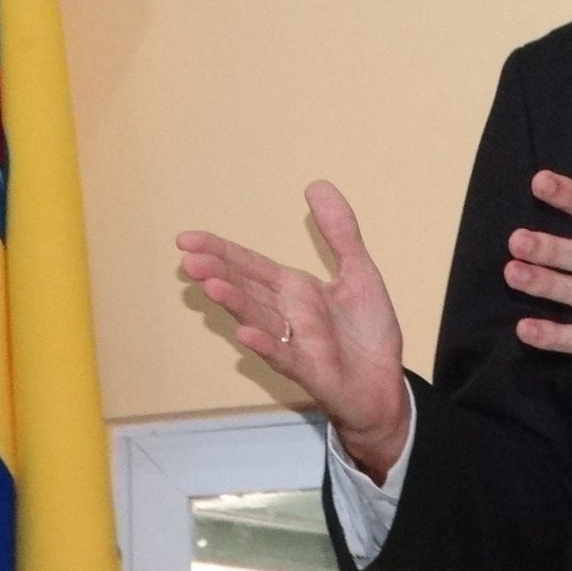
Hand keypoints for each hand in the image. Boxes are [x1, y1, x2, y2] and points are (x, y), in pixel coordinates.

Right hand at [177, 181, 410, 479]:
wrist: (385, 385)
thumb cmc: (366, 333)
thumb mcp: (359, 271)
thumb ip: (339, 232)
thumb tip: (316, 185)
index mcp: (294, 290)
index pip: (250, 265)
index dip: (220, 251)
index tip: (186, 238)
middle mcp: (287, 314)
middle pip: (246, 289)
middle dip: (218, 273)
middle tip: (187, 259)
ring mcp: (295, 343)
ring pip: (258, 318)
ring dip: (234, 303)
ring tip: (210, 285)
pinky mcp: (310, 370)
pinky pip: (285, 357)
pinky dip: (266, 346)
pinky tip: (246, 334)